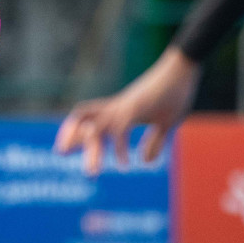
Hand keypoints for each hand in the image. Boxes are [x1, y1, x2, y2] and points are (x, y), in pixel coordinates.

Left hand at [54, 47, 201, 175]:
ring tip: (92, 173)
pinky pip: (120, 130)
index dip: (73, 128)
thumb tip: (146, 162)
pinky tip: (125, 165)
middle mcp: (118, 107)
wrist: (183, 70)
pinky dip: (120, 149)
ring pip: (98, 128)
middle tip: (60, 154)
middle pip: (85, 121)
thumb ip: (155, 142)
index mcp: (120, 109)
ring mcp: (125, 107)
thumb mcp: (165, 124)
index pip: (87, 114)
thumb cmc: (175, 93)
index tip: (63, 145)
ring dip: (93, 151)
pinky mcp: (136, 108)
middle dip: (73, 139)